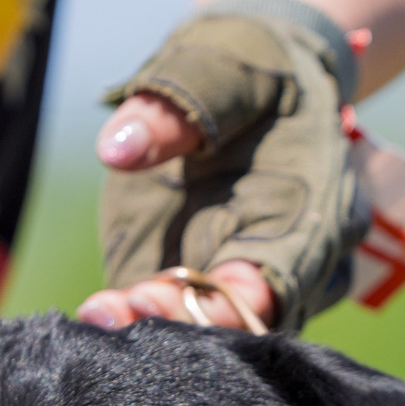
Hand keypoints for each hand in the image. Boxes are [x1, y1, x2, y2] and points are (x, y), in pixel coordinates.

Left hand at [76, 94, 274, 331]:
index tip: (147, 296)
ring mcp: (236, 283)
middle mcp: (282, 268)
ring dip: (151, 334)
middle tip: (108, 313)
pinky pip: (170, 319)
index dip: (214, 307)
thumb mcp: (219, 71)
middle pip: (238, 328)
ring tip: (97, 315)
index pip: (271, 290)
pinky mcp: (192, 284)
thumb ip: (173, 113)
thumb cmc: (246, 71)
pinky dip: (134, 321)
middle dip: (173, 326)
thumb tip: (116, 149)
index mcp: (310, 220)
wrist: (246, 82)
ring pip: (207, 334)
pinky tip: (94, 313)